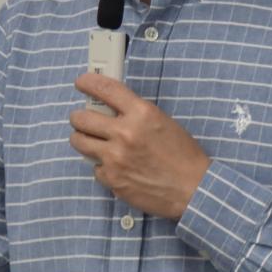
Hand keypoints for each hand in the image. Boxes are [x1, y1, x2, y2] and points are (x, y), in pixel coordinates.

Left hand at [69, 73, 210, 219]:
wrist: (193, 188)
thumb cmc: (183, 156)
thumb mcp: (162, 122)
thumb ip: (135, 114)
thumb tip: (110, 109)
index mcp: (142, 113)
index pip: (105, 89)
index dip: (88, 82)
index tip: (82, 82)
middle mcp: (125, 133)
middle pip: (81, 118)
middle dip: (79, 117)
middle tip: (84, 119)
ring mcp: (115, 158)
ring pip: (78, 141)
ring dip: (84, 139)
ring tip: (94, 142)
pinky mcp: (112, 179)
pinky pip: (94, 167)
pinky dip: (102, 166)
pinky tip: (117, 167)